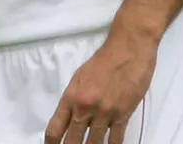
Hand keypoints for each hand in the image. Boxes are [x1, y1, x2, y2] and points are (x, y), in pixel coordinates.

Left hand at [44, 26, 157, 143]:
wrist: (127, 49)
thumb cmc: (103, 60)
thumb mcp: (80, 77)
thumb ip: (74, 100)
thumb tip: (71, 120)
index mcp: (71, 96)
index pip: (55, 128)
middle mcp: (85, 107)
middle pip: (72, 141)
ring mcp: (104, 113)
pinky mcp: (123, 115)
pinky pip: (115, 140)